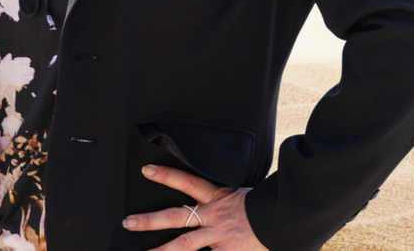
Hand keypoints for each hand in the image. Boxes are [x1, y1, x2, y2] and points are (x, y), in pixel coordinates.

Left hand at [122, 163, 268, 249]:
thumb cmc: (264, 207)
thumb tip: (207, 200)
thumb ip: (225, 199)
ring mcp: (219, 237)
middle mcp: (214, 216)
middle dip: (151, 220)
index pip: (187, 182)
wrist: (285, 219)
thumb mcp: (242, 196)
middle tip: (128, 222)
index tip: (146, 170)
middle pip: (176, 216)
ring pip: (185, 245)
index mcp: (218, 197)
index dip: (166, 175)